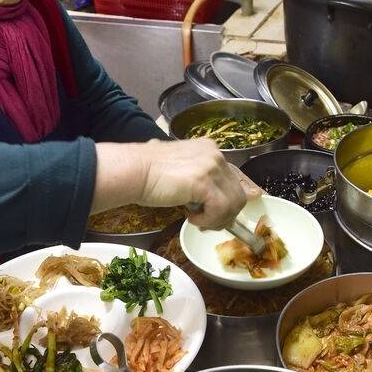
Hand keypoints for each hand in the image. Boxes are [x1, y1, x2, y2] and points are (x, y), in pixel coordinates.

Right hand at [137, 139, 252, 228]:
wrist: (133, 171)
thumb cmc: (148, 172)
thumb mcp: (180, 169)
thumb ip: (197, 177)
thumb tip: (205, 199)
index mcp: (210, 149)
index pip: (234, 179)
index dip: (229, 202)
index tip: (218, 216)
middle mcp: (215, 154)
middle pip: (237, 194)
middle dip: (224, 214)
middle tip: (204, 222)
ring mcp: (212, 167)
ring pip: (233, 204)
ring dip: (216, 219)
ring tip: (196, 220)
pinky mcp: (204, 183)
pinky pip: (220, 210)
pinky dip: (208, 220)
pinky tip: (191, 218)